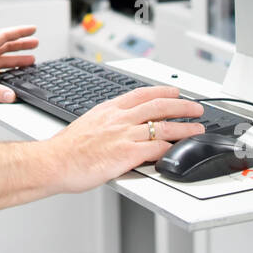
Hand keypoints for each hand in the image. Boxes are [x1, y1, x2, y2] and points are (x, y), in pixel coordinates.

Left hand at [0, 25, 39, 106]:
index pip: (3, 36)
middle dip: (21, 44)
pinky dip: (6, 72)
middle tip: (35, 43)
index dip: (19, 32)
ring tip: (30, 60)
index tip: (32, 29)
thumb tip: (10, 95)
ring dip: (15, 59)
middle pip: (4, 46)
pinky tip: (12, 75)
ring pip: (1, 60)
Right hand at [46, 86, 205, 192]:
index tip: (174, 92)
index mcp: (109, 109)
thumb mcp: (87, 123)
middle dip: (182, 106)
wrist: (54, 161)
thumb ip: (106, 122)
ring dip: (185, 128)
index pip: (142, 94)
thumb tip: (116, 126)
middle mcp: (119, 118)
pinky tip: (180, 150)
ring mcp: (125, 135)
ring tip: (198, 129)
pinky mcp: (127, 154)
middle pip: (159, 106)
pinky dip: (172, 148)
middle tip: (196, 108)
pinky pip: (157, 148)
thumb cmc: (65, 149)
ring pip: (164, 127)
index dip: (163, 91)